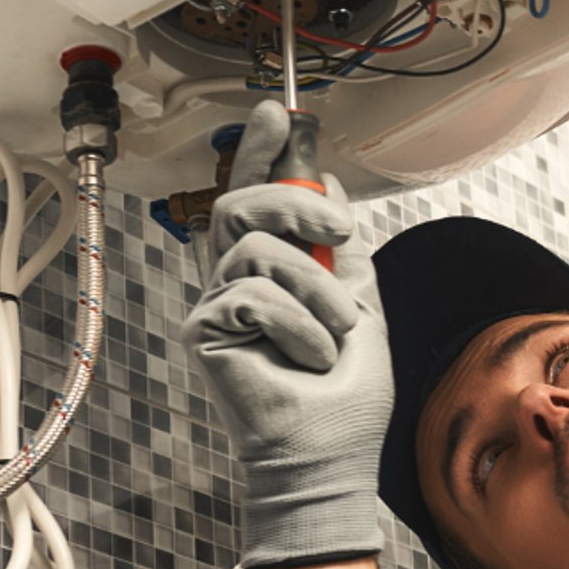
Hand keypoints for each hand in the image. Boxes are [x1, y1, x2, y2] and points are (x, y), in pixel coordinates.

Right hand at [181, 101, 395, 568]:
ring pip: (258, 249)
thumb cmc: (342, 397)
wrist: (327, 457)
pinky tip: (308, 361)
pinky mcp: (206, 331)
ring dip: (318, 293)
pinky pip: (254, 296)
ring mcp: (216, 305)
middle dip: (298, 205)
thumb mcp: (362, 307)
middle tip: (340, 233)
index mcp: (273, 272)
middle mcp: (236, 281)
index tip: (282, 112)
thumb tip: (330, 186)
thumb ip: (343, 252)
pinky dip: (299, 327)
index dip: (265, 153)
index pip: (258, 198)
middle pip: (244, 205)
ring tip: (334, 338)